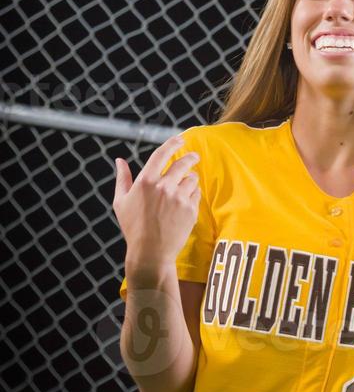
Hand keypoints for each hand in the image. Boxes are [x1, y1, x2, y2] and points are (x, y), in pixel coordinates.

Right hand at [112, 133, 200, 270]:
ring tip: (186, 186)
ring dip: (190, 179)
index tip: (180, 139)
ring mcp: (179, 198)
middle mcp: (164, 186)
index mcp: (146, 181)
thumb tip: (119, 160)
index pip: (162, 154)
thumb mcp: (121, 202)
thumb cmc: (133, 227)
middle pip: (183, 163)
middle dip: (191, 157)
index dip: (173, 143)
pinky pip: (197, 193)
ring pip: (192, 178)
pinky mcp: (190, 209)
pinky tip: (186, 201)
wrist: (151, 252)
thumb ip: (122, 178)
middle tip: (194, 156)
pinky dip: (193, 194)